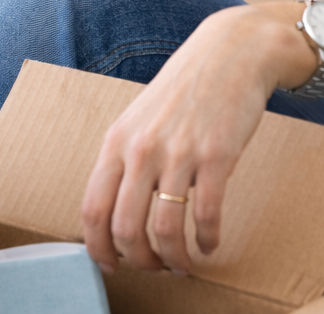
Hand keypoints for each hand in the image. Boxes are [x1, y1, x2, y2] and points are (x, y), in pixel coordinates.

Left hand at [80, 3, 315, 274]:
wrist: (231, 53)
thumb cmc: (184, 90)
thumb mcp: (140, 119)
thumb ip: (126, 160)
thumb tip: (117, 212)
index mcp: (117, 142)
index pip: (92, 210)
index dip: (99, 248)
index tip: (112, 266)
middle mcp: (142, 149)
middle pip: (125, 229)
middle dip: (140, 261)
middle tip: (155, 268)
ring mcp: (179, 152)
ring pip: (165, 230)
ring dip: (175, 259)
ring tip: (184, 264)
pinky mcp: (217, 156)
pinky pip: (207, 214)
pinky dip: (208, 240)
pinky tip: (210, 243)